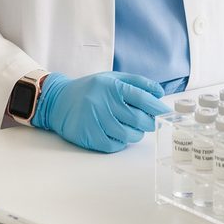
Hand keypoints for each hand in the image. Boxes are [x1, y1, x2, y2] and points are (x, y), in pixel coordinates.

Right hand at [32, 71, 169, 152]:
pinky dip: (120, 142)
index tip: (165, 112)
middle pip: (139, 119)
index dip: (157, 107)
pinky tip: (115, 133)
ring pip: (129, 135)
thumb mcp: (112, 78)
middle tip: (147, 121)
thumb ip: (137, 82)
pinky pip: (115, 145)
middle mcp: (103, 102)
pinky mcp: (89, 136)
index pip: (142, 98)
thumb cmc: (90, 89)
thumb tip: (159, 93)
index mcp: (111, 86)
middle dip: (148, 123)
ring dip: (135, 133)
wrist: (58, 101)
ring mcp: (96, 120)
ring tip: (129, 126)